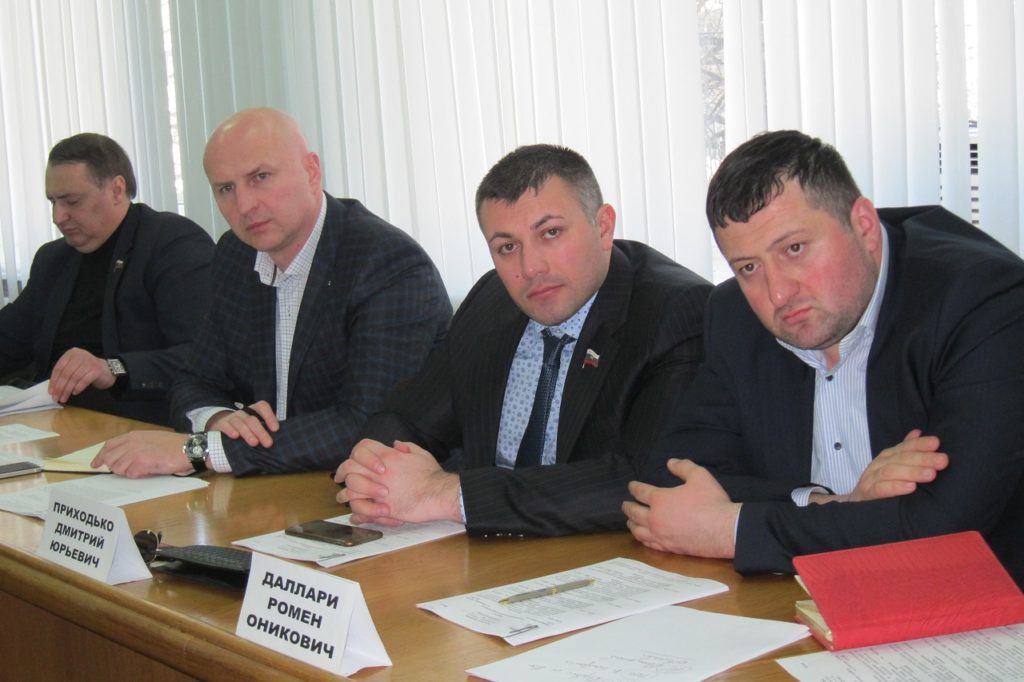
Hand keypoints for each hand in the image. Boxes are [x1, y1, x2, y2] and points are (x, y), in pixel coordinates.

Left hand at [48, 348, 114, 402]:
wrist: (107, 370)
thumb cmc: (88, 371)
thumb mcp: (74, 368)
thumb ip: (64, 374)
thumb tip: (53, 388)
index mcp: (71, 353)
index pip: (59, 368)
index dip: (54, 381)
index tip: (51, 392)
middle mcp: (80, 355)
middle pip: (66, 373)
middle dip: (60, 387)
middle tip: (56, 398)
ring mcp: (89, 362)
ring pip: (74, 378)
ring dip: (67, 390)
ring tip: (64, 398)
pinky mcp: (96, 370)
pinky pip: (84, 380)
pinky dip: (78, 387)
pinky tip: (75, 393)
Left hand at [92, 430, 192, 477]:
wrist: (188, 449)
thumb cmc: (173, 444)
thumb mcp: (150, 438)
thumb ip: (135, 444)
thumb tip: (122, 455)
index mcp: (133, 436)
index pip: (109, 445)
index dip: (100, 456)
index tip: (95, 464)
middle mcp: (131, 443)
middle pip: (110, 458)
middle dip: (114, 467)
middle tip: (125, 470)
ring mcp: (135, 453)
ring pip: (118, 468)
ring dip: (127, 472)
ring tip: (141, 469)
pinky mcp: (141, 464)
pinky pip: (130, 474)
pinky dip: (136, 475)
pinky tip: (147, 470)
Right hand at [206, 400, 278, 447]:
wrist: (221, 426)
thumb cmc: (244, 428)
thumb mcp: (255, 426)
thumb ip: (265, 429)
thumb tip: (280, 438)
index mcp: (253, 410)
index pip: (262, 407)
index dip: (269, 416)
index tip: (276, 429)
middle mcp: (243, 412)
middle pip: (252, 419)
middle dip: (261, 431)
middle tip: (268, 444)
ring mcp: (231, 417)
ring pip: (240, 423)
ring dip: (248, 433)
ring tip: (254, 443)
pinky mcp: (221, 424)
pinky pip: (225, 425)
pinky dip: (230, 430)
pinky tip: (235, 436)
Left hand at [335, 439, 460, 524]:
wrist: (438, 494)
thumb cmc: (432, 475)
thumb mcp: (421, 453)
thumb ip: (407, 447)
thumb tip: (396, 444)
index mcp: (388, 456)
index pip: (362, 448)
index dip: (354, 454)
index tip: (350, 461)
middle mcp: (379, 471)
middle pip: (349, 467)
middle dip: (341, 472)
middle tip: (339, 478)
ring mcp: (378, 490)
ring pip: (350, 490)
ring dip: (345, 495)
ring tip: (343, 499)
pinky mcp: (381, 508)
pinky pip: (361, 511)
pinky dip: (356, 514)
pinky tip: (355, 516)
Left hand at [623, 458, 738, 557]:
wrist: (724, 530)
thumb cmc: (711, 502)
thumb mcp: (699, 476)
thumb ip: (683, 467)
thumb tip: (670, 462)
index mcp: (660, 499)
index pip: (640, 492)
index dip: (634, 487)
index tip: (631, 486)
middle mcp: (655, 518)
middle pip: (634, 512)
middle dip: (628, 507)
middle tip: (624, 505)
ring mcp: (661, 535)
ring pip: (638, 530)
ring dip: (631, 524)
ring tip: (629, 521)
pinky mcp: (668, 548)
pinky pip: (649, 544)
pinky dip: (642, 539)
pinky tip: (643, 537)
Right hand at [811, 429, 948, 502]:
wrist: (855, 503)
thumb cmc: (879, 484)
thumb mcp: (893, 466)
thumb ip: (905, 450)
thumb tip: (918, 432)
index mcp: (887, 457)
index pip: (905, 447)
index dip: (920, 444)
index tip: (937, 443)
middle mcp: (879, 464)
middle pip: (901, 458)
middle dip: (923, 458)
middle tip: (942, 460)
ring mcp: (871, 478)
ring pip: (891, 471)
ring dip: (913, 472)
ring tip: (931, 474)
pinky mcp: (866, 493)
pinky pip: (880, 488)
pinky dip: (896, 487)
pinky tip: (911, 487)